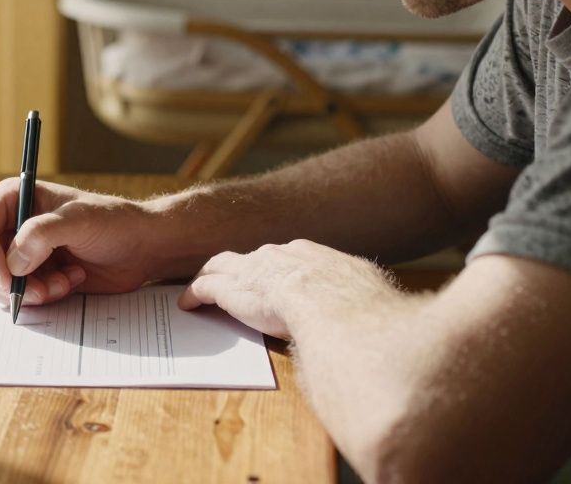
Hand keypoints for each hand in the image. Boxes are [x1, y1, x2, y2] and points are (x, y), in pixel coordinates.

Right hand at [0, 178, 171, 307]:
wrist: (140, 247)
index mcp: (14, 199)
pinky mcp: (33, 275)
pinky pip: (18, 295)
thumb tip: (12, 261)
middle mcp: (11, 225)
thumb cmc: (113, 223)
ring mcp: (21, 252)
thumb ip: (42, 234)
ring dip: (30, 291)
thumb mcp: (79, 220)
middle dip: (12, 280)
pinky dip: (41, 297)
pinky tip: (69, 282)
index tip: (10, 278)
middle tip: (45, 286)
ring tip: (64, 282)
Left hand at [177, 239, 398, 339]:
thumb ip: (366, 301)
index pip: (293, 259)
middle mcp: (283, 255)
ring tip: (201, 285)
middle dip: (245, 267)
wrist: (334, 306)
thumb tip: (383, 316)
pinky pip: (205, 287)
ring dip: (213, 275)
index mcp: (317, 257)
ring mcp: (255, 269)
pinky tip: (186, 303)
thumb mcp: (370, 296)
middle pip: (256, 257)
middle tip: (235, 277)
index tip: (278, 278)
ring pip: (225, 265)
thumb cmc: (362, 309)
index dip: (282, 269)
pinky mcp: (232, 290)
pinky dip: (195, 294)